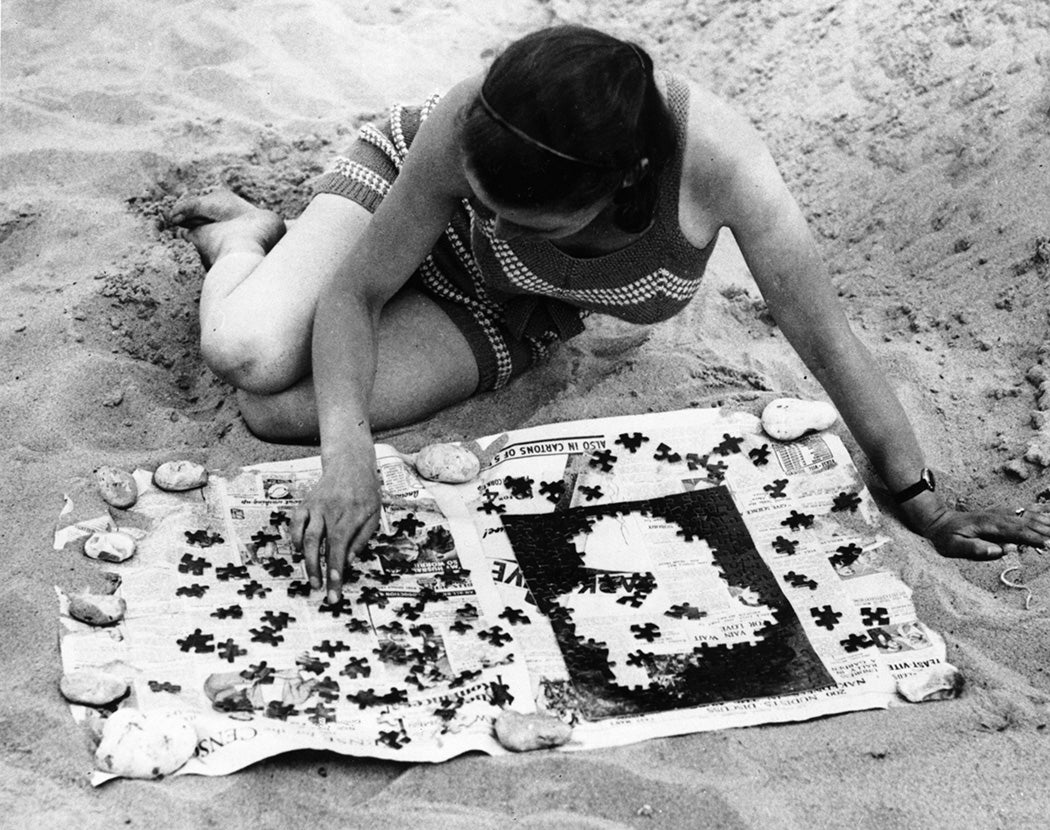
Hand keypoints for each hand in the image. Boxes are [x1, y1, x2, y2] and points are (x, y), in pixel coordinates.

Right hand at [290, 454, 381, 602]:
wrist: (350, 465)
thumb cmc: (366, 493)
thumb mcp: (374, 515)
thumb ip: (361, 539)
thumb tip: (348, 562)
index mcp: (349, 515)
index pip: (339, 546)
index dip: (335, 569)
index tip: (333, 588)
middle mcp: (329, 511)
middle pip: (318, 544)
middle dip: (316, 570)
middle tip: (319, 589)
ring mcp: (315, 507)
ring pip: (304, 536)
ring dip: (306, 560)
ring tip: (311, 578)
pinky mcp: (305, 504)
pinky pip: (295, 524)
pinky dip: (294, 540)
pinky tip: (300, 553)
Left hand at [920, 502, 1049, 559]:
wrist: (938, 522)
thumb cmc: (946, 538)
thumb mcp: (954, 547)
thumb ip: (976, 550)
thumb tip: (1000, 551)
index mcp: (988, 525)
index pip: (1015, 532)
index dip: (1032, 538)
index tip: (1047, 544)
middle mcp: (996, 517)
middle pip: (1026, 522)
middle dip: (1045, 529)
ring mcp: (999, 513)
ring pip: (1027, 515)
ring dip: (1045, 518)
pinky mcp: (1000, 514)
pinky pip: (1023, 511)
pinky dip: (1038, 510)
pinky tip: (1049, 509)